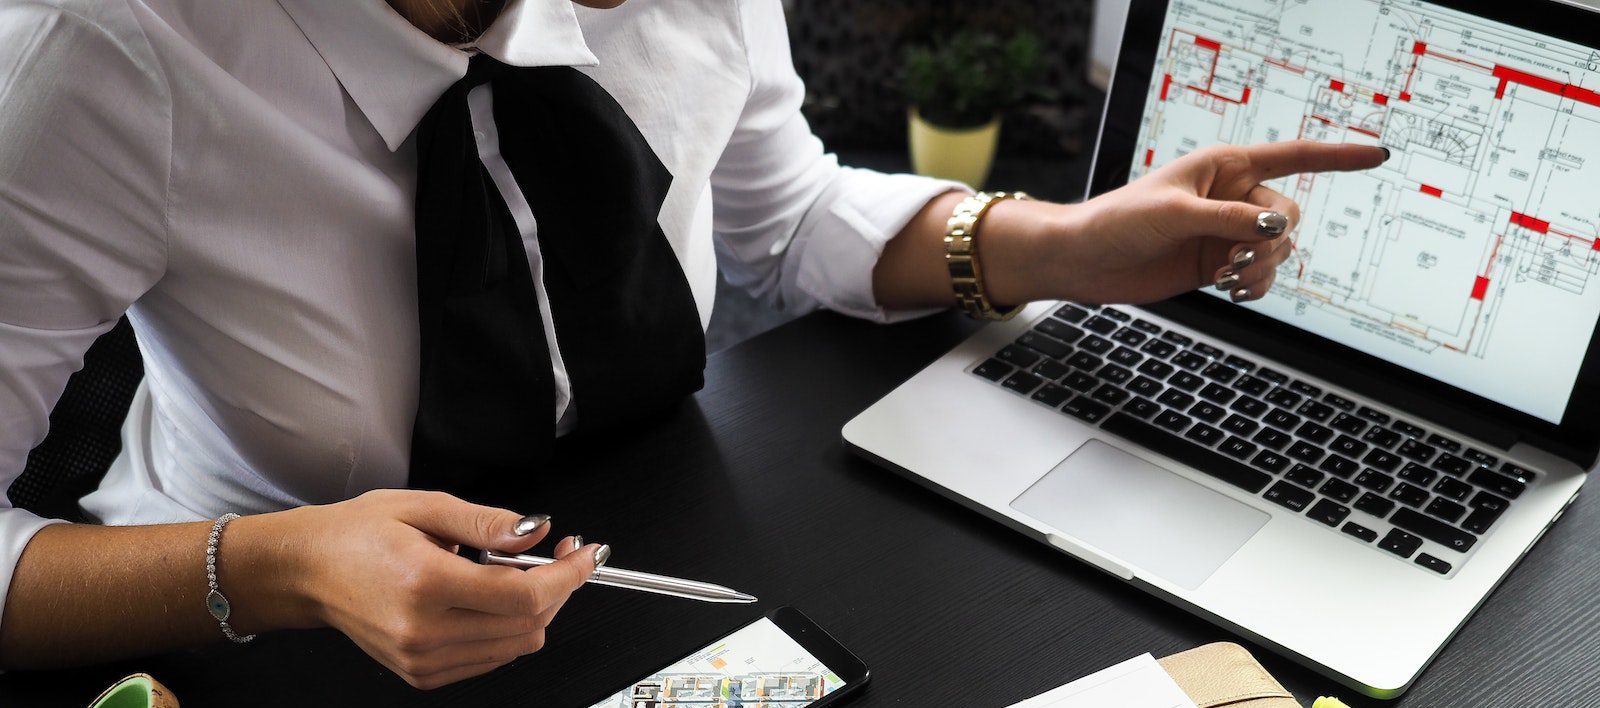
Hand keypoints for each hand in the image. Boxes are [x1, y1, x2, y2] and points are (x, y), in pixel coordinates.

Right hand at [233, 489, 602, 688]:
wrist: (308, 572)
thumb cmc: (357, 535)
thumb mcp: (425, 507)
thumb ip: (487, 523)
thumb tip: (537, 532)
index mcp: (426, 584)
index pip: (524, 595)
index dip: (568, 574)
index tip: (587, 553)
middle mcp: (425, 631)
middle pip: (529, 623)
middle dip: (559, 587)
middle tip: (560, 552)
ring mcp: (424, 659)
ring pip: (517, 645)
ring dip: (535, 609)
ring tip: (517, 571)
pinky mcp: (422, 674)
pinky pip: (492, 658)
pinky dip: (508, 629)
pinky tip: (491, 598)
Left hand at [1008, 141, 1386, 304]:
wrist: (1086, 261)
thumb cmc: (1120, 221)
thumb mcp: (1175, 214)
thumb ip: (1229, 220)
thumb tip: (1276, 228)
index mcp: (1226, 166)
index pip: (1294, 156)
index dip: (1338, 157)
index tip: (1378, 154)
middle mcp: (1233, 197)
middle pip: (1289, 215)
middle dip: (1272, 242)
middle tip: (1234, 261)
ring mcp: (1228, 232)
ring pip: (1278, 250)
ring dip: (1261, 268)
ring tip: (1225, 278)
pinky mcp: (1219, 264)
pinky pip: (1262, 276)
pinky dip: (1256, 287)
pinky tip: (1234, 293)